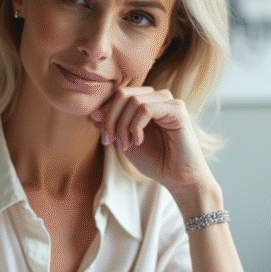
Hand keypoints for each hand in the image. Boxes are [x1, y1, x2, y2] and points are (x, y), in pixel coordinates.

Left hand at [90, 86, 212, 194]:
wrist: (178, 178)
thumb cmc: (155, 160)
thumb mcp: (125, 141)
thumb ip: (111, 125)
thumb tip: (92, 112)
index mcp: (146, 102)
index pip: (118, 95)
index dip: (106, 114)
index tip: (105, 139)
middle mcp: (158, 98)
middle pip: (123, 94)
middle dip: (110, 119)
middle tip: (109, 141)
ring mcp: (169, 102)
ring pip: (133, 101)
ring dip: (123, 125)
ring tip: (126, 145)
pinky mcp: (177, 110)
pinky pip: (146, 109)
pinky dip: (136, 126)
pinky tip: (139, 141)